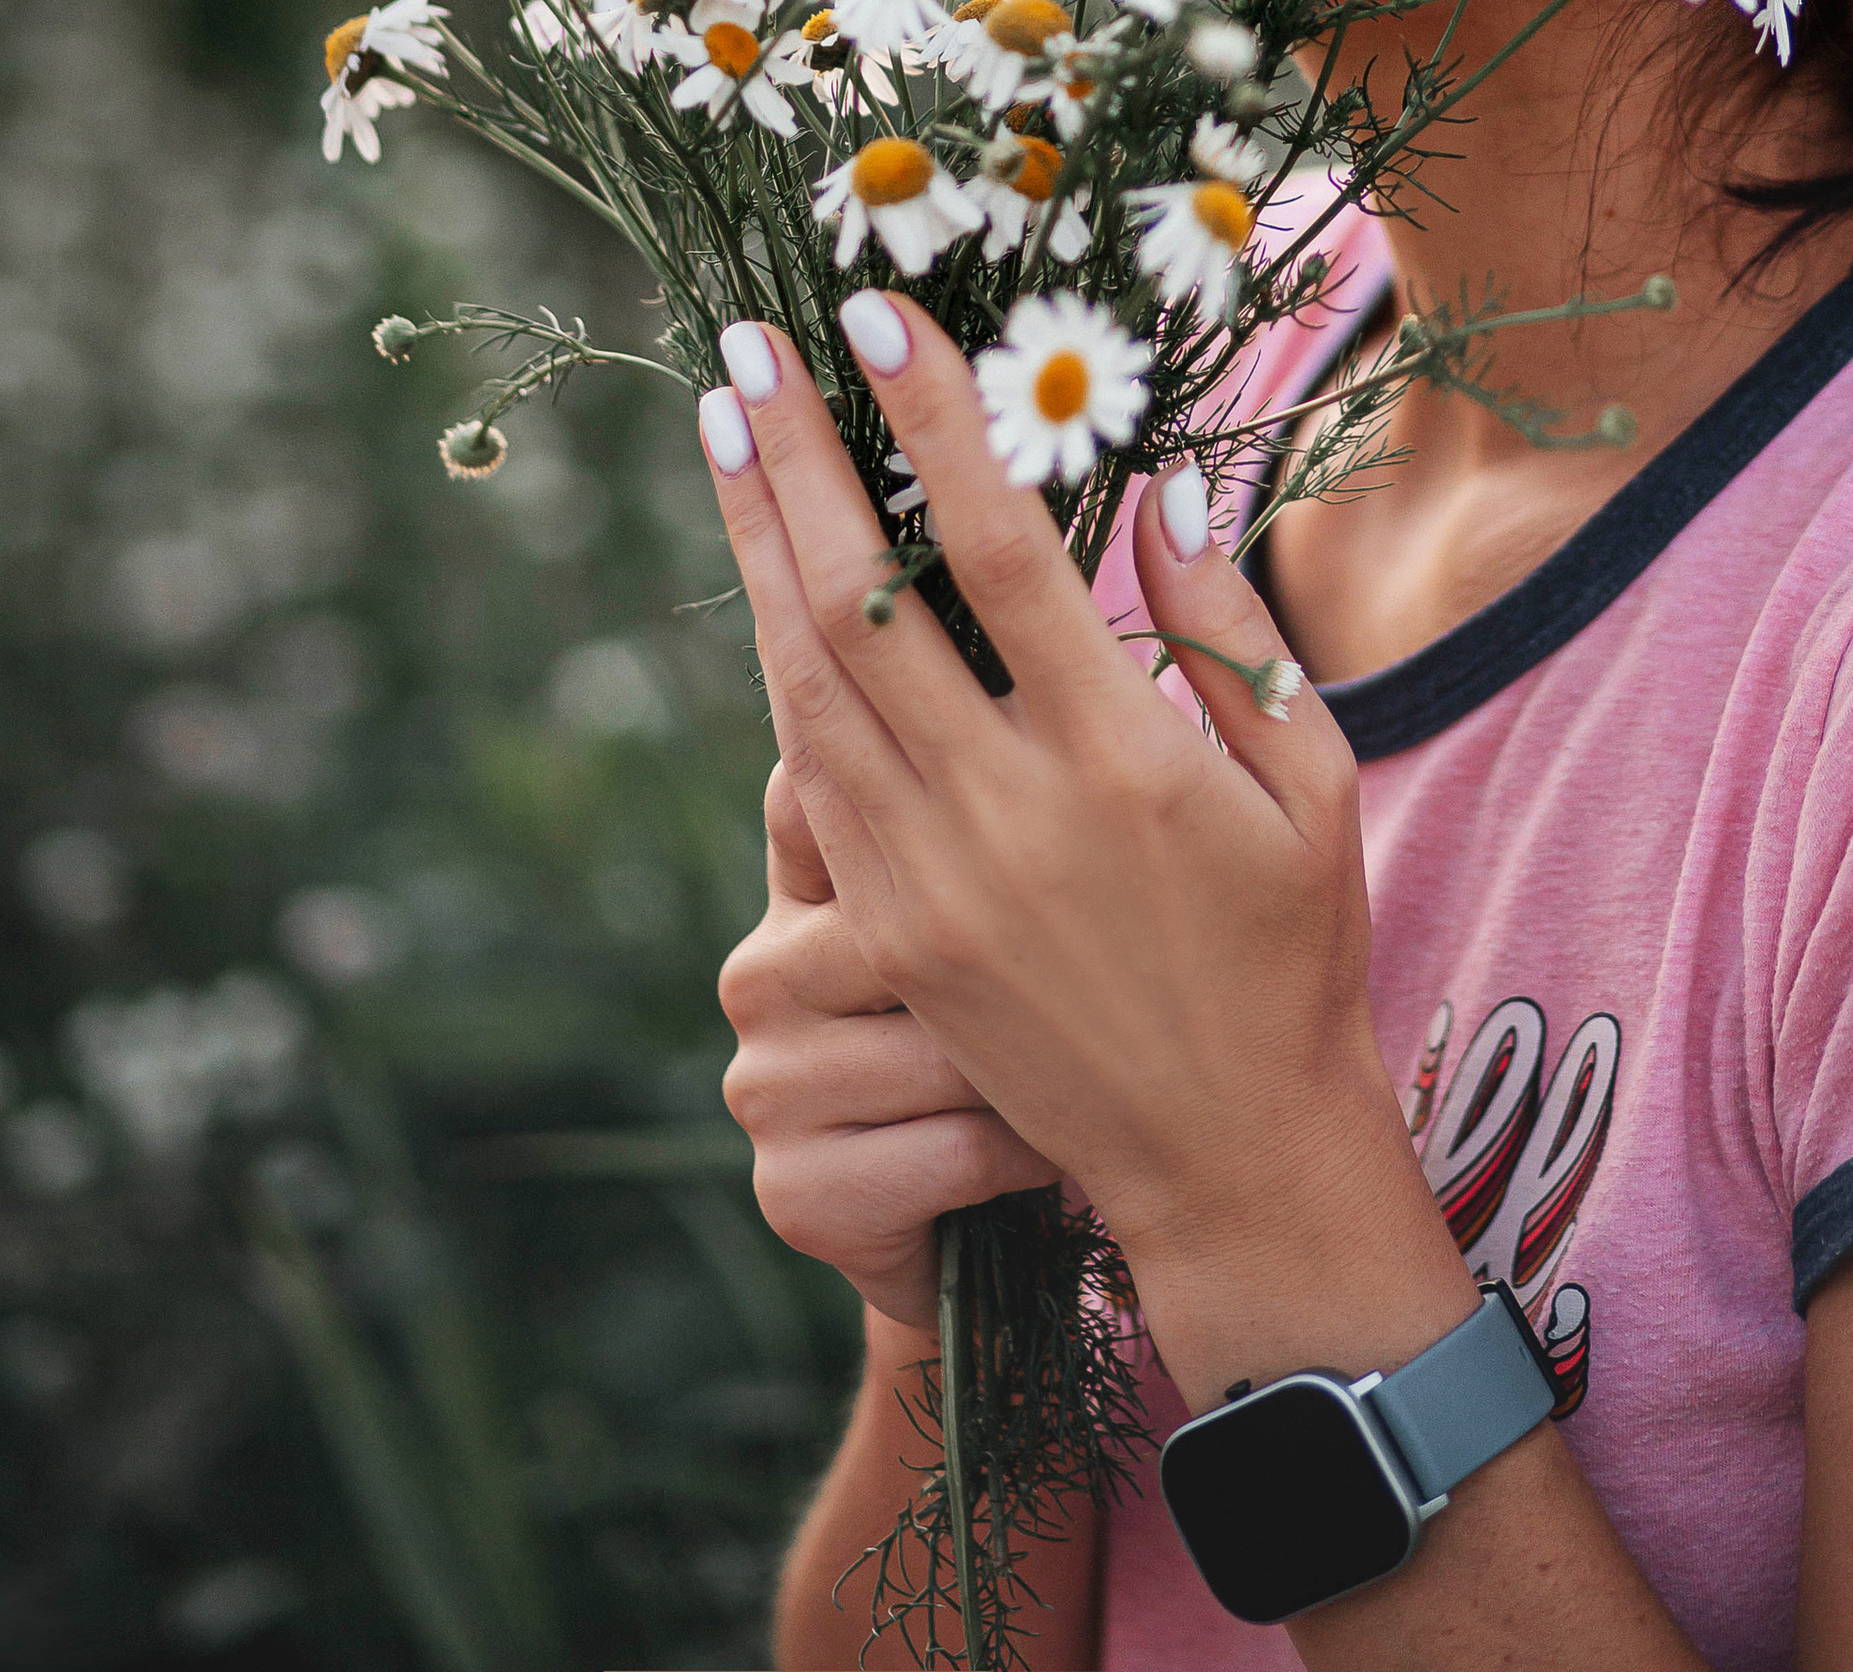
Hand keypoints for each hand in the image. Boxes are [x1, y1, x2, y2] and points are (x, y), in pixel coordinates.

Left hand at [694, 300, 1472, 1401]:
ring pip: (807, 683)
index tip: (876, 317)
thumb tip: (1160, 489)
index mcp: (1116, 759)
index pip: (995, 550)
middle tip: (745, 347)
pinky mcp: (891, 933)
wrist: (1227, 1158)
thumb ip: (1227, 634)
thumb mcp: (1310, 783)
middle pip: (860, 603)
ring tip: (726, 430)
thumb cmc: (1292, 950)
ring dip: (758, 546)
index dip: (930, 423)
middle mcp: (1003, 812)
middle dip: (796, 463)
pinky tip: (763, 580)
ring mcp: (929, 880)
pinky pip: (814, 771)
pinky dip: (781, 662)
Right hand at [718, 754, 1061, 1327]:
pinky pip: (951, 1145)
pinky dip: (1021, 1152)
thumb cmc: (1030, 1031)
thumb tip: (1014, 613)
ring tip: (1064, 1070)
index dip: (871, 722)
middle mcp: (764, 965)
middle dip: (1007, 953)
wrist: (990, 1238)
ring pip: (938, 1040)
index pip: (819, 765)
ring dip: (1030, 1064)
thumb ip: (980, 763)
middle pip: (894, 920)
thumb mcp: (1004, 898)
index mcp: (811, 871)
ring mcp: (766, 1083)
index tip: (950, 706)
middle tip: (1087, 966)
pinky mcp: (795, 1190)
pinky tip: (1041, 1149)